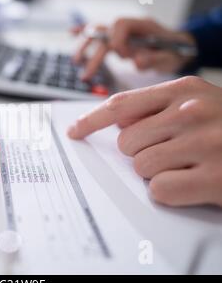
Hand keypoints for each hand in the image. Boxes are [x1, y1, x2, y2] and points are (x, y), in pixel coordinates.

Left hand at [68, 76, 221, 207]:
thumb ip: (158, 108)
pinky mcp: (215, 178)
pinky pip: (159, 190)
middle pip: (126, 142)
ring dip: (158, 173)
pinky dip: (171, 193)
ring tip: (190, 166)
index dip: (91, 121)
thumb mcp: (200, 103)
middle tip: (175, 154)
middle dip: (141, 153)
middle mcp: (192, 112)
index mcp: (185, 90)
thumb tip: (119, 122)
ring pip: (140, 167)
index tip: (74, 131)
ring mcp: (205, 144)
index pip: (121, 105)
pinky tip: (194, 184)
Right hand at [73, 18, 195, 80]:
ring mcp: (121, 31)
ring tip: (76, 62)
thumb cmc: (176, 52)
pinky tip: (70, 32)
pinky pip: (98, 32)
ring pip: (97, 32)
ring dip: (85, 46)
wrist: (179, 48)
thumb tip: (137, 62)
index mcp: (142, 25)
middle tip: (86, 75)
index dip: (119, 42)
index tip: (124, 58)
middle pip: (104, 33)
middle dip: (94, 55)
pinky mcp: (117, 37)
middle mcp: (128, 26)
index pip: (120, 26)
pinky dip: (84, 31)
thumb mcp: (170, 58)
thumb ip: (154, 59)